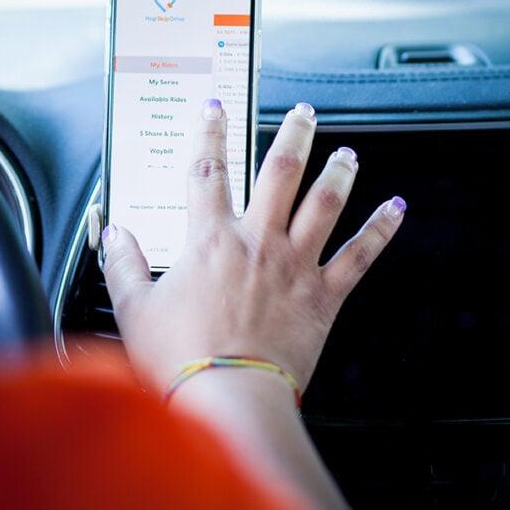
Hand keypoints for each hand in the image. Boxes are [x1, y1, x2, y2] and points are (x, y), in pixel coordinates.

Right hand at [102, 100, 405, 393]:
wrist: (229, 401)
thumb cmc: (181, 360)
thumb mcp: (136, 310)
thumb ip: (123, 265)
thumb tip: (114, 234)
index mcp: (210, 241)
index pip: (207, 171)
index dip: (209, 133)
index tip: (214, 108)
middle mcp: (257, 242)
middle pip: (280, 172)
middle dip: (294, 135)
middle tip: (304, 113)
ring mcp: (295, 265)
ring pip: (323, 204)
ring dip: (338, 172)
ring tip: (346, 153)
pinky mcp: (323, 296)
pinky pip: (359, 255)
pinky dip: (379, 229)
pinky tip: (395, 209)